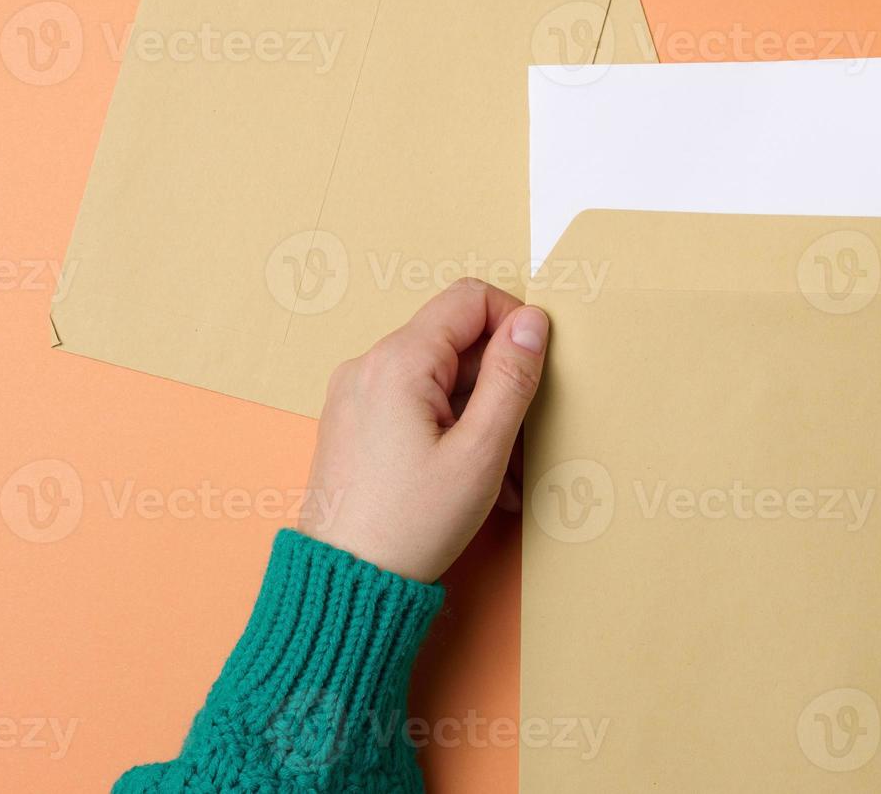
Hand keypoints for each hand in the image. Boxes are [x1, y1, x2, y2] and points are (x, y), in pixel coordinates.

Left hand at [297, 279, 549, 582]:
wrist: (346, 582)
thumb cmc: (411, 524)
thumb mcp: (481, 451)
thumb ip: (511, 378)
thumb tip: (533, 321)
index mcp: (398, 361)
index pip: (470, 298)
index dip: (514, 323)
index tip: (534, 370)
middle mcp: (369, 365)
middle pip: (455, 339)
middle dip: (498, 382)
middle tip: (520, 439)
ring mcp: (356, 394)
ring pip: (438, 377)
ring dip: (478, 413)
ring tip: (498, 473)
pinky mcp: (354, 422)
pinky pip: (414, 403)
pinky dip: (449, 428)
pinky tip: (468, 476)